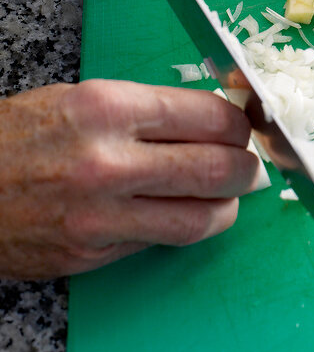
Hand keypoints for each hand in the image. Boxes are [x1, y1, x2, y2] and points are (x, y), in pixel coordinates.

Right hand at [0, 80, 259, 279]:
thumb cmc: (18, 134)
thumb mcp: (81, 98)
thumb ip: (146, 109)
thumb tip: (209, 120)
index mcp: (108, 108)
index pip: (208, 117)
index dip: (239, 124)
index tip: (246, 125)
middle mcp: (108, 161)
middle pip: (215, 168)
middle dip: (246, 167)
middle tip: (251, 165)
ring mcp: (100, 214)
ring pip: (198, 217)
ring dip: (227, 207)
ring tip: (230, 197)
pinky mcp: (90, 253)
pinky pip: (158, 241)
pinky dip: (182, 228)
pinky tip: (186, 214)